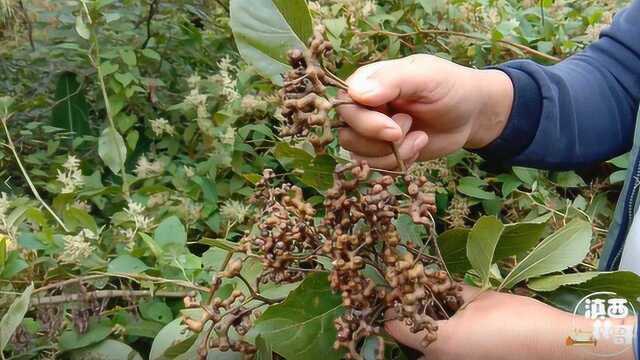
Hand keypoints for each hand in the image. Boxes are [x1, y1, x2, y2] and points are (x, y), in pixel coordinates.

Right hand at [337, 54, 513, 168]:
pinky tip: (418, 145)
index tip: (393, 129)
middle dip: (379, 140)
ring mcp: (372, 130)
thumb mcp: (426, 77)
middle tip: (407, 130)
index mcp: (367, 81)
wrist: (471, 113)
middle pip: (347, 133)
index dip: (364, 122)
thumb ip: (392, 81)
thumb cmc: (450, 87)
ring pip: (359, 154)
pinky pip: (375, 166)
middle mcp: (364, 106)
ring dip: (392, 153)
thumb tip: (357, 92)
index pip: (344, 105)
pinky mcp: (382, 150)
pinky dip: (399, 161)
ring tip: (419, 138)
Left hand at [385, 286, 635, 359]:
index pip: (395, 327)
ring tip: (438, 308)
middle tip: (418, 296)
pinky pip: (445, 353)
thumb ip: (450, 291)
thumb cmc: (516, 319)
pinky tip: (456, 322)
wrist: (554, 346)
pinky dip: (443, 340)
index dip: (393, 306)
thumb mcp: (479, 297)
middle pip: (409, 342)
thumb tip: (433, 282)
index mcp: (439, 341)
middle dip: (411, 319)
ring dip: (427, 331)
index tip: (399, 290)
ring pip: (427, 350)